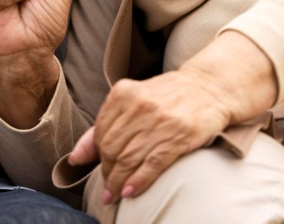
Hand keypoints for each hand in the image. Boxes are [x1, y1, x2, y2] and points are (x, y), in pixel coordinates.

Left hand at [69, 32, 276, 204]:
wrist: (208, 88)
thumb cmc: (166, 97)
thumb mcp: (132, 101)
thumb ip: (103, 126)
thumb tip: (75, 157)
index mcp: (123, 93)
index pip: (100, 133)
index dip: (97, 157)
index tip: (100, 171)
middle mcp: (139, 105)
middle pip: (112, 148)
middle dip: (107, 173)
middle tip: (108, 188)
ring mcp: (158, 121)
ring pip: (128, 159)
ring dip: (119, 182)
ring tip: (116, 194)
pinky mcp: (177, 136)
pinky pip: (151, 164)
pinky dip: (138, 181)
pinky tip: (131, 191)